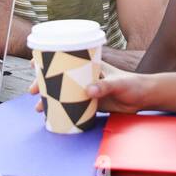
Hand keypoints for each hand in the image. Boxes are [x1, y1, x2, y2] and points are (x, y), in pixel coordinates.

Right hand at [28, 62, 151, 113]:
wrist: (144, 98)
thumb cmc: (133, 84)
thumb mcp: (119, 84)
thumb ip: (105, 87)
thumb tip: (88, 91)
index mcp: (89, 65)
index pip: (65, 59)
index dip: (47, 60)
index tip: (34, 64)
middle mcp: (85, 76)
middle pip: (58, 78)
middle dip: (42, 83)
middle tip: (31, 92)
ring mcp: (87, 90)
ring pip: (62, 93)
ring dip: (49, 99)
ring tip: (38, 108)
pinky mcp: (91, 103)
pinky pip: (72, 106)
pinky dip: (61, 110)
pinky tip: (51, 116)